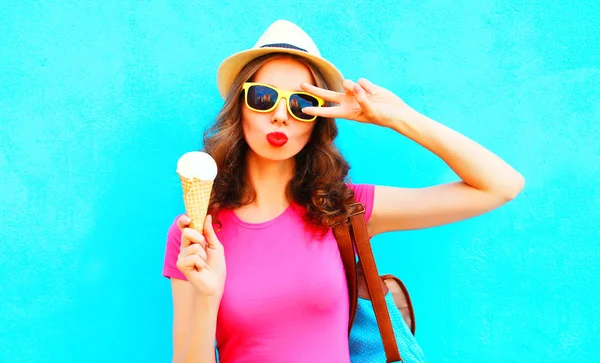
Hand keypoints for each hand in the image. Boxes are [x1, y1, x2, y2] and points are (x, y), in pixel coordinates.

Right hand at [176, 214, 225, 297]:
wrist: (215, 283)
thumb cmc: (216, 266)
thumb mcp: (216, 246)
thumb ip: (209, 232)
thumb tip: (207, 216)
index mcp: (193, 241)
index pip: (185, 227)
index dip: (184, 220)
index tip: (188, 218)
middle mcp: (185, 247)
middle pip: (187, 232)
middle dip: (200, 238)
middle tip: (205, 248)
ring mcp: (182, 256)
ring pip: (193, 247)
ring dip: (203, 255)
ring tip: (204, 263)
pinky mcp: (181, 265)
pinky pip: (192, 257)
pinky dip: (200, 263)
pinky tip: (200, 269)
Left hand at [300, 78, 416, 127]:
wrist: (396, 112)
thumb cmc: (384, 117)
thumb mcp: (372, 112)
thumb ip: (362, 100)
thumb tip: (355, 88)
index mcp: (347, 113)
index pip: (328, 112)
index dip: (316, 111)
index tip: (304, 111)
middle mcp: (348, 103)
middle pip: (327, 95)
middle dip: (314, 90)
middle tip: (301, 84)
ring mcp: (355, 94)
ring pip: (347, 83)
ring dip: (356, 87)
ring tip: (368, 95)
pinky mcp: (363, 86)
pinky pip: (361, 80)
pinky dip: (368, 86)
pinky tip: (374, 92)